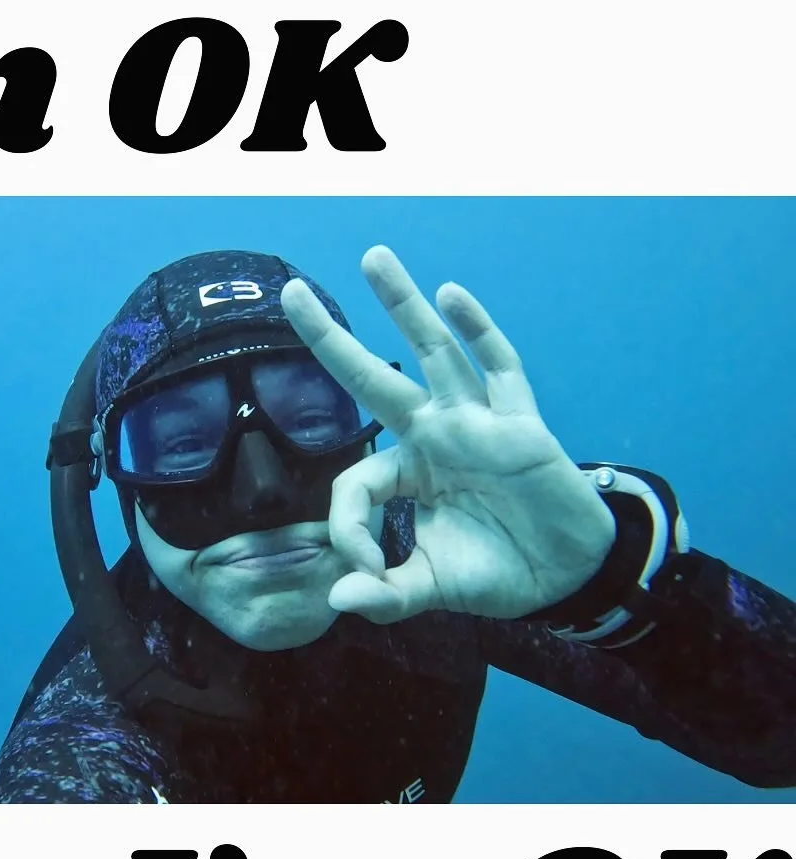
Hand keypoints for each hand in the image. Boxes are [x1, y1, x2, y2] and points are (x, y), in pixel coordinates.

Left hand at [279, 245, 615, 622]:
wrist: (565, 575)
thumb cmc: (495, 570)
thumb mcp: (430, 587)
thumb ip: (385, 595)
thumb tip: (337, 601)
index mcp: (407, 472)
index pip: (355, 481)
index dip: (347, 528)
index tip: (366, 572)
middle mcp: (434, 435)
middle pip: (372, 379)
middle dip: (330, 340)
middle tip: (291, 291)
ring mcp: (475, 422)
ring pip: (434, 353)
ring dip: (405, 306)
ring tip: (372, 257)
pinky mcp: (520, 424)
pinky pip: (500, 369)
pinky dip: (478, 331)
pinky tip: (452, 294)